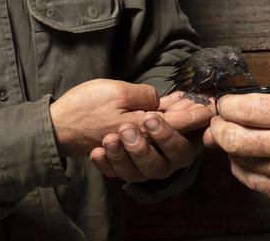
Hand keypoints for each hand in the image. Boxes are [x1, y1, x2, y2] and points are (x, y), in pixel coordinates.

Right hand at [49, 79, 209, 156]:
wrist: (53, 127)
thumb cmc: (84, 107)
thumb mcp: (117, 91)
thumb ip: (145, 96)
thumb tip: (162, 101)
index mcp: (141, 127)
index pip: (177, 121)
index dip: (197, 112)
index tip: (213, 105)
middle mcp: (139, 143)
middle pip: (172, 139)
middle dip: (184, 123)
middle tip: (199, 107)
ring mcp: (129, 150)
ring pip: (159, 148)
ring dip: (166, 133)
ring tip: (170, 114)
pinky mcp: (119, 150)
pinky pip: (140, 153)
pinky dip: (149, 141)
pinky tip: (154, 124)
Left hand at [90, 91, 214, 181]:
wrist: (85, 113)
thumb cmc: (120, 100)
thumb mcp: (137, 95)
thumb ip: (155, 101)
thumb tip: (176, 100)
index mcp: (176, 138)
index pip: (184, 145)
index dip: (171, 136)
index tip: (150, 118)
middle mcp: (163, 158)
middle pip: (161, 165)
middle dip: (144, 148)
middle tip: (126, 128)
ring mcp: (142, 167)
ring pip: (139, 173)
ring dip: (124, 155)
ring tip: (110, 139)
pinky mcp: (122, 170)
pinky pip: (116, 174)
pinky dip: (107, 163)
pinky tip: (98, 152)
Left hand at [209, 90, 269, 222]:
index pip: (247, 108)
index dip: (229, 103)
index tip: (225, 101)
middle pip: (235, 138)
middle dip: (220, 127)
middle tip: (218, 119)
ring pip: (242, 166)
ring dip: (230, 151)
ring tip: (230, 140)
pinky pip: (260, 186)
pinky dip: (248, 172)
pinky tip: (250, 164)